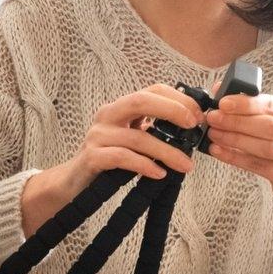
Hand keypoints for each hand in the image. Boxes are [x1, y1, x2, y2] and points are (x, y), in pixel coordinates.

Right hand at [67, 83, 205, 191]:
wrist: (74, 182)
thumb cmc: (109, 160)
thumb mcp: (131, 139)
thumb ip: (152, 131)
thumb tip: (190, 130)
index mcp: (120, 108)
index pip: (151, 90)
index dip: (178, 99)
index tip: (198, 116)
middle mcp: (107, 115)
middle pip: (141, 101)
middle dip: (172, 110)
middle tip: (194, 125)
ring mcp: (97, 135)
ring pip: (137, 137)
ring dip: (166, 151)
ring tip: (186, 165)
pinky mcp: (92, 157)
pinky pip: (122, 157)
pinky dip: (144, 165)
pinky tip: (160, 174)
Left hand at [203, 80, 272, 219]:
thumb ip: (251, 103)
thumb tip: (219, 89)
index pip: (272, 104)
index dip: (246, 104)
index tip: (223, 103)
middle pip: (269, 126)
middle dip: (237, 122)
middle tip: (213, 119)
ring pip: (265, 147)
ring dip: (235, 139)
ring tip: (214, 134)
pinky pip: (258, 166)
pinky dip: (235, 158)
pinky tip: (219, 151)